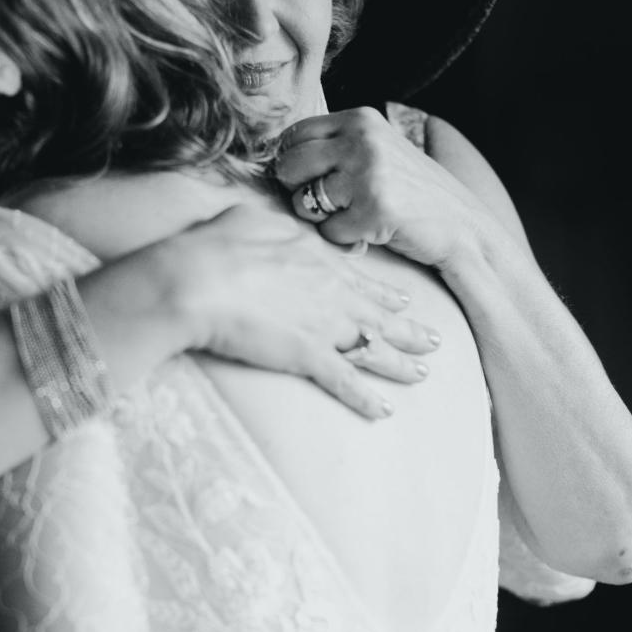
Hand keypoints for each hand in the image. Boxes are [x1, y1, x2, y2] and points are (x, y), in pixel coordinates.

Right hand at [169, 203, 440, 418]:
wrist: (196, 280)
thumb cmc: (213, 247)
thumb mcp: (250, 219)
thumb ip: (275, 227)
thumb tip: (280, 228)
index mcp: (317, 259)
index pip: (361, 280)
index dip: (385, 295)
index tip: (404, 303)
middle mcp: (331, 292)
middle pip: (380, 316)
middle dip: (410, 330)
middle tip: (435, 341)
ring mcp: (324, 325)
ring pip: (374, 349)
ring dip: (401, 364)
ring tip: (423, 374)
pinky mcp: (308, 356)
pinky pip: (346, 383)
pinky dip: (367, 400)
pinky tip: (386, 412)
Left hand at [274, 107, 487, 268]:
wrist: (463, 226)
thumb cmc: (412, 192)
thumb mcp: (377, 150)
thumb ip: (336, 145)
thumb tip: (277, 156)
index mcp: (360, 119)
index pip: (293, 135)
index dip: (294, 163)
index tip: (312, 180)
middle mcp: (362, 139)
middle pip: (289, 166)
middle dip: (300, 191)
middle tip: (332, 203)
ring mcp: (368, 173)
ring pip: (304, 202)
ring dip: (323, 218)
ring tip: (355, 215)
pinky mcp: (374, 209)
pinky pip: (328, 232)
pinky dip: (344, 240)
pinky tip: (371, 231)